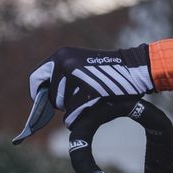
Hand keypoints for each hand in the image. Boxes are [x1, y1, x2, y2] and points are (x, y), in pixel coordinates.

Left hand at [27, 45, 153, 126]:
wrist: (136, 68)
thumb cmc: (110, 71)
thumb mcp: (81, 65)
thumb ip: (63, 75)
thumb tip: (43, 97)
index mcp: (61, 55)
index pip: (36, 78)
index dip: (39, 93)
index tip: (44, 101)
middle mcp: (64, 63)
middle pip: (52, 98)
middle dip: (64, 103)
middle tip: (84, 95)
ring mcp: (75, 77)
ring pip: (64, 108)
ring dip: (75, 110)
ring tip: (94, 97)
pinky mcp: (87, 91)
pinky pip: (74, 115)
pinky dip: (80, 117)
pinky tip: (96, 105)